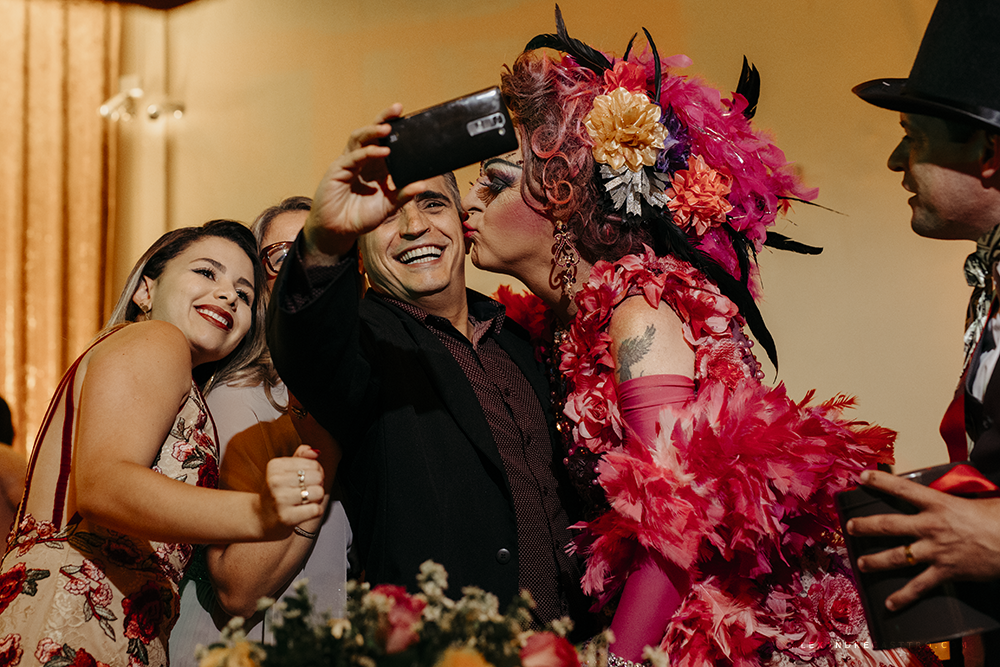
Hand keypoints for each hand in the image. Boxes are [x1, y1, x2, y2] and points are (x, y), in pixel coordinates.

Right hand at [259, 444, 325, 538]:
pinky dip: (314, 512)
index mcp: (275, 466)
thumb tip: (315, 452)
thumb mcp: (284, 470)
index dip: (315, 473)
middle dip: (317, 485)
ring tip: (303, 501)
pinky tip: (303, 512)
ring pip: (319, 493)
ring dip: (316, 499)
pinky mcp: (286, 517)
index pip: (314, 464)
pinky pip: (316, 510)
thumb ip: (301, 457)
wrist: (260, 518)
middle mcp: (275, 481)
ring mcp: (280, 499)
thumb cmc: (276, 493)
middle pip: (318, 477)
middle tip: (304, 492)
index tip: (304, 480)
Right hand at [303, 104, 434, 259]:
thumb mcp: (388, 206)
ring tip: (388, 128)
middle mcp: (362, 160)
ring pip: (359, 139)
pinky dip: (367, 153)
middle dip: (383, 119)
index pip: (385, 141)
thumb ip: (403, 195)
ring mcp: (349, 163)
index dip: (395, 128)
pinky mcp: (338, 170)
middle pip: (372, 133)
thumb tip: (422, 185)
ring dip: (373, 131)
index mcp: (376, 166)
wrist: (339, 231)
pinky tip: (381, 152)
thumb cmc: (361, 217)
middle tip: (397, 108)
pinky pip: (353, 157)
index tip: (410, 118)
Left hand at [845, 469, 999, 609]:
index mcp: (939, 504)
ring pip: (896, 557)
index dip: (880, 482)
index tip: (862, 478)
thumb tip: (946, 488)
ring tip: (861, 563)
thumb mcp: (975, 499)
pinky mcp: (945, 572)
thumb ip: (954, 497)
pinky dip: (903, 597)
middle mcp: (931, 527)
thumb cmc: (999, 519)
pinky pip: (919, 587)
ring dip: (875, 561)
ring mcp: (935, 551)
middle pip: (888, 525)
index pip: (903, 489)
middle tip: (850, 527)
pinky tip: (890, 604)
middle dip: (865, 525)